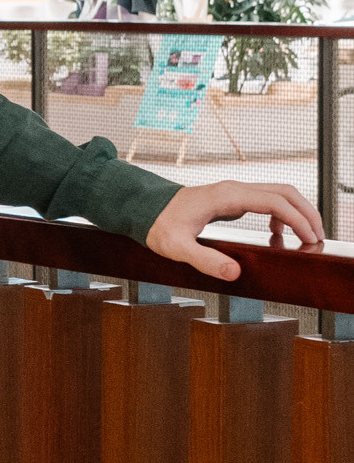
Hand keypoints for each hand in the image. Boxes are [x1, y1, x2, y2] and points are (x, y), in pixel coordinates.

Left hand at [143, 180, 321, 283]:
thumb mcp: (177, 247)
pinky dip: (281, 215)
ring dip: (297, 212)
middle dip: (306, 212)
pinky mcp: (233, 199)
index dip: (297, 219)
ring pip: (278, 193)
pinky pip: (266, 201)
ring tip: (307, 238)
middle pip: (284, 192)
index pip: (274, 201)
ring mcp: (235, 191)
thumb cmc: (158, 225)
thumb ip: (205, 260)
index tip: (311, 238)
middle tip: (318, 238)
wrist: (144, 209)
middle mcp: (235, 188)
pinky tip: (278, 235)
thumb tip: (235, 273)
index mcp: (226, 196)